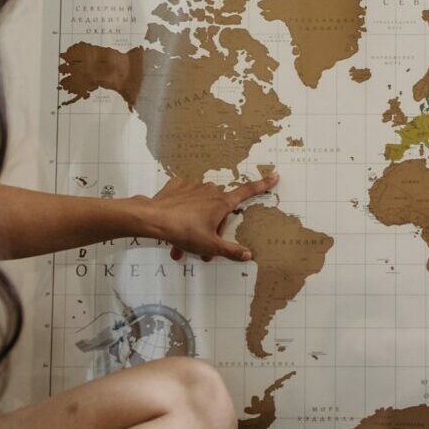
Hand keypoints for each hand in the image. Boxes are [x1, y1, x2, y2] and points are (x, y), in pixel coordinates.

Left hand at [138, 172, 278, 262]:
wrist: (153, 219)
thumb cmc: (184, 231)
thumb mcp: (210, 246)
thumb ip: (231, 251)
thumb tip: (248, 254)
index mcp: (222, 203)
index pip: (247, 192)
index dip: (262, 185)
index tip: (275, 175)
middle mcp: (210, 191)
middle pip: (218, 211)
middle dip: (212, 230)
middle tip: (202, 249)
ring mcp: (193, 186)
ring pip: (200, 208)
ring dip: (195, 225)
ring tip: (182, 245)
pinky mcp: (177, 186)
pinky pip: (186, 198)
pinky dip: (183, 211)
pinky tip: (175, 222)